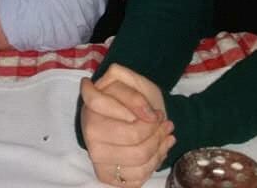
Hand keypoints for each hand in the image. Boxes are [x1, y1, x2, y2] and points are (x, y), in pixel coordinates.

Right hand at [80, 64, 175, 186]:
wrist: (135, 120)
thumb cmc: (133, 100)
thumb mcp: (133, 82)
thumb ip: (132, 89)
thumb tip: (146, 114)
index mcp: (91, 104)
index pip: (104, 103)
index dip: (136, 104)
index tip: (154, 111)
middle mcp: (89, 130)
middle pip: (131, 135)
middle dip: (154, 128)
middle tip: (163, 120)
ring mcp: (96, 154)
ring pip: (138, 155)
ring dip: (160, 143)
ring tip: (167, 132)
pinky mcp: (105, 173)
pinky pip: (138, 175)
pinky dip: (157, 160)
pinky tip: (162, 147)